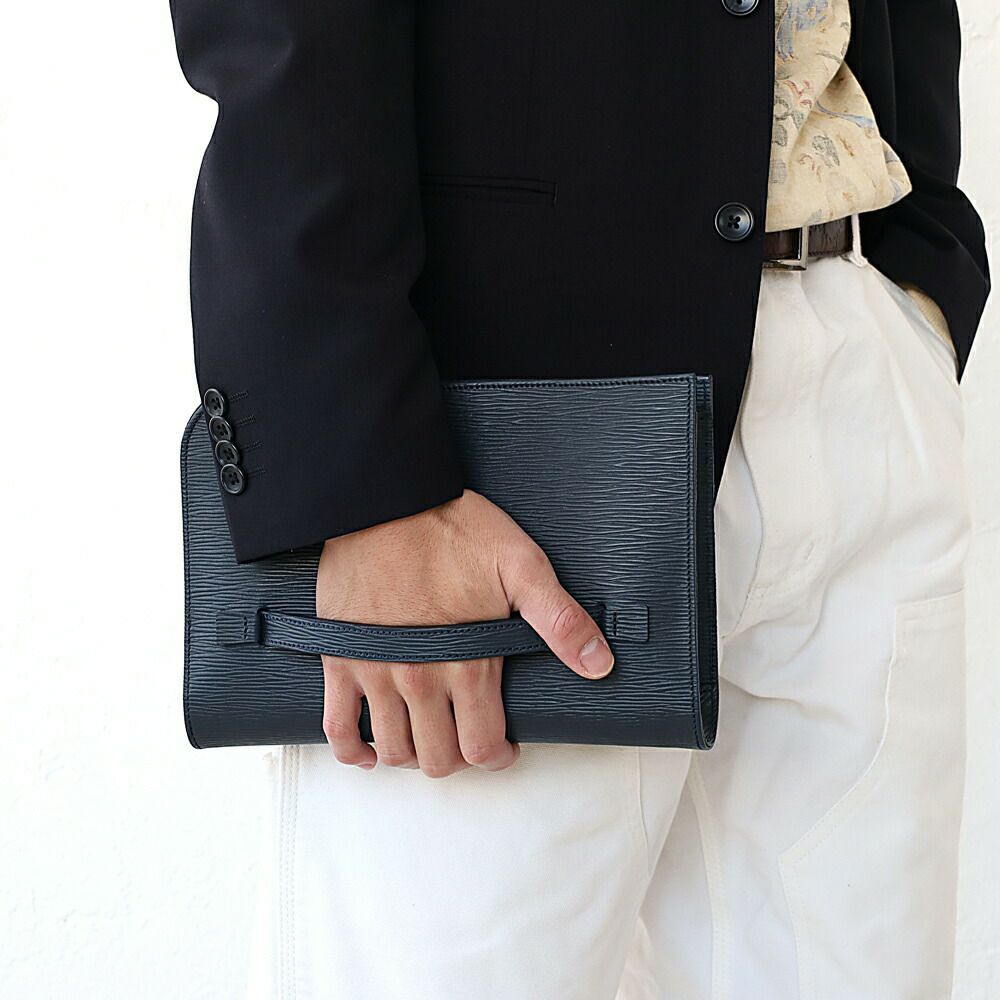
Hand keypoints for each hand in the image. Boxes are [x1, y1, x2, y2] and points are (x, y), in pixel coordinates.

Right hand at [317, 490, 612, 777]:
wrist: (387, 500)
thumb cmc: (452, 527)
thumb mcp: (521, 566)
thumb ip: (559, 620)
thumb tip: (598, 663)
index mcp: (466, 661)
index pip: (481, 746)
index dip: (496, 757)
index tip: (502, 748)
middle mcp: (418, 676)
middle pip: (437, 757)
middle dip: (457, 757)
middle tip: (467, 738)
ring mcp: (375, 671)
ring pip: (393, 749)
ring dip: (413, 755)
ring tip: (428, 737)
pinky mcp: (340, 658)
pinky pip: (336, 726)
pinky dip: (353, 749)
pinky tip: (369, 751)